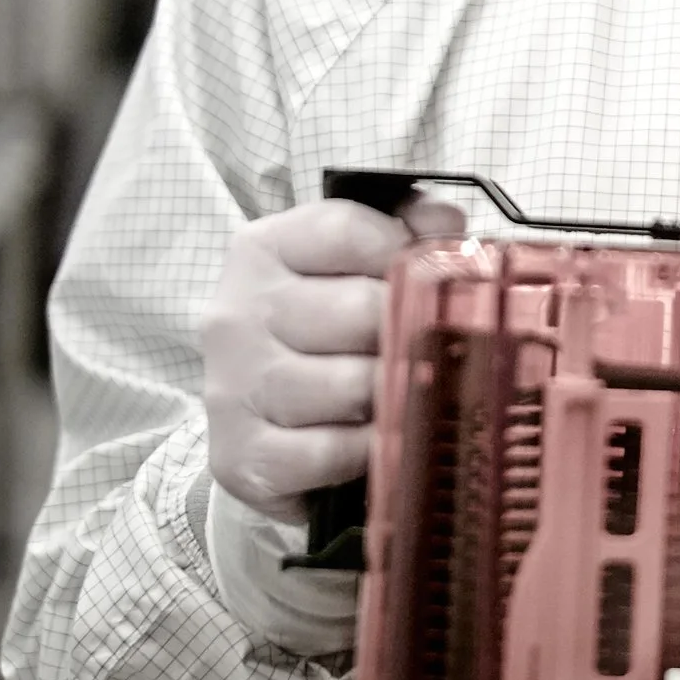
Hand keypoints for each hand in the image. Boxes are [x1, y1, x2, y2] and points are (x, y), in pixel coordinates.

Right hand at [200, 196, 412, 517]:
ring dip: (391, 393)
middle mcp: (238, 314)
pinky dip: (366, 449)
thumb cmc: (317, 330)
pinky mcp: (242, 456)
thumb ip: (401, 227)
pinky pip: (331, 452)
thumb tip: (445, 224)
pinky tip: (374, 438)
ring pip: (351, 385)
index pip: (347, 231)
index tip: (426, 275)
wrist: (250, 415)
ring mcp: (234, 387)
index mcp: (262, 250)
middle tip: (429, 346)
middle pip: (360, 310)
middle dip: (409, 330)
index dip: (404, 253)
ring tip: (403, 390)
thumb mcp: (348, 264)